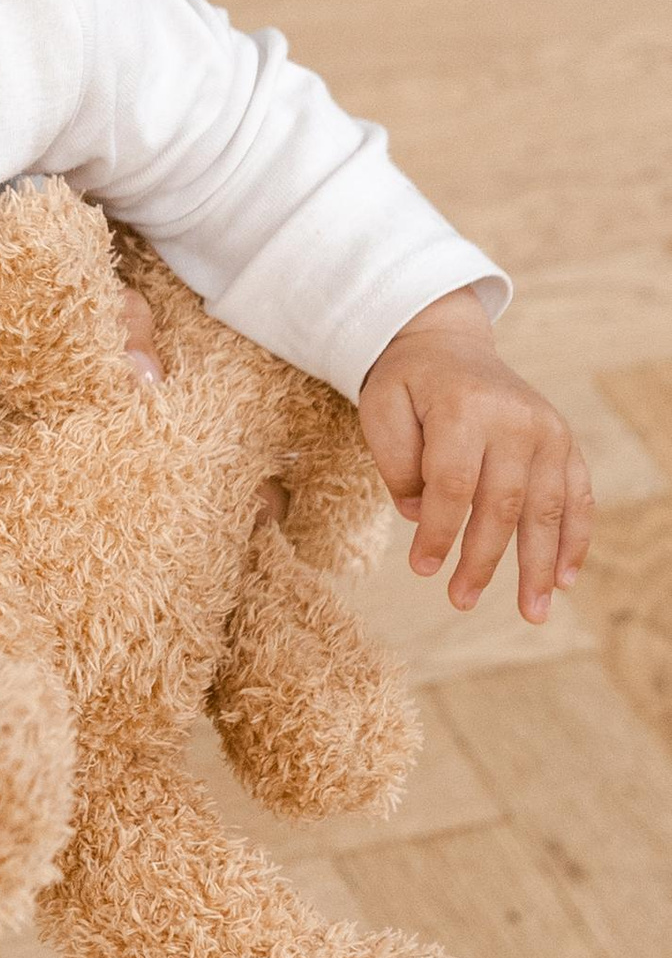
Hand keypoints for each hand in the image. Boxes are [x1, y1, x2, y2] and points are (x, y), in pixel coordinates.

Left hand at [358, 291, 590, 622]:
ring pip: (546, 508)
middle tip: (460, 601)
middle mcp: (516, 418)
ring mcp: (548, 430)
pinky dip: (574, 540)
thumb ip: (397, 465)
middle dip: (484, 560)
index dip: (440, 532)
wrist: (448, 345)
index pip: (454, 483)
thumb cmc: (408, 386)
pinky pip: (577, 496)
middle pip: (503, 502)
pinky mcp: (565, 442)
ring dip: (539, 565)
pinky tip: (564, 580)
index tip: (422, 569)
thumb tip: (424, 518)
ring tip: (532, 612)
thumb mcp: (380, 411)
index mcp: (465, 407)